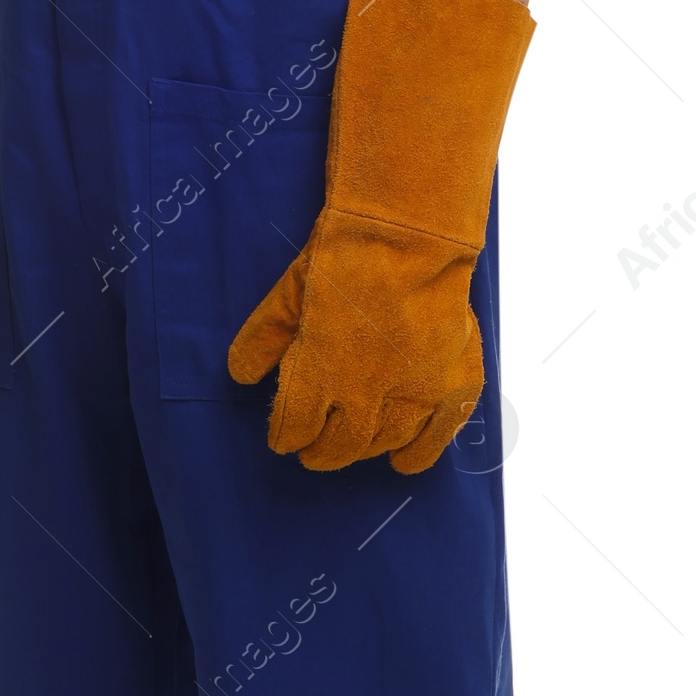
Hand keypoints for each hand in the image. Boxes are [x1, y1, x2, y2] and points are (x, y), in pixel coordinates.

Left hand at [226, 0, 532, 474]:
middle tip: (313, 451)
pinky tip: (404, 461)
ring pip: (383, 444)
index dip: (286, 435)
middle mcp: (366, 395)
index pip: (294, 429)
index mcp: (320, 376)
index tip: (284, 435)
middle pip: (339, 447)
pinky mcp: (453, 383)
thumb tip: (241, 375)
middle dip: (320, 452)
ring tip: (354, 445)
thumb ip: (263, 339)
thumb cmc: (344, 257)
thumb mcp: (287, 294)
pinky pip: (437, 436)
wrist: (410, 235)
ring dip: (363, 450)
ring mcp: (414, 392)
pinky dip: (419, 453)